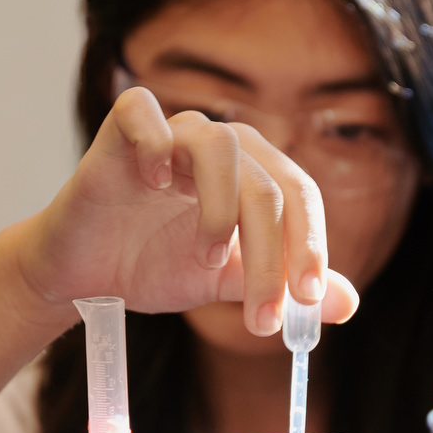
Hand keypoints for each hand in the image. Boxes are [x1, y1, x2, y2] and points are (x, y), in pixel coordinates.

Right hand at [14, 88, 357, 335]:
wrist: (84, 275)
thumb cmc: (152, 264)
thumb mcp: (225, 282)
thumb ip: (280, 285)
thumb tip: (348, 304)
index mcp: (253, 173)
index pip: (299, 197)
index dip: (310, 247)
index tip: (308, 302)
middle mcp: (220, 145)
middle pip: (266, 186)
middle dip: (271, 258)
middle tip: (262, 318)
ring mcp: (171, 132)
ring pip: (219, 149)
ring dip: (221, 211)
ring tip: (206, 259)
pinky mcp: (119, 130)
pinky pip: (143, 114)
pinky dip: (154, 146)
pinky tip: (154, 186)